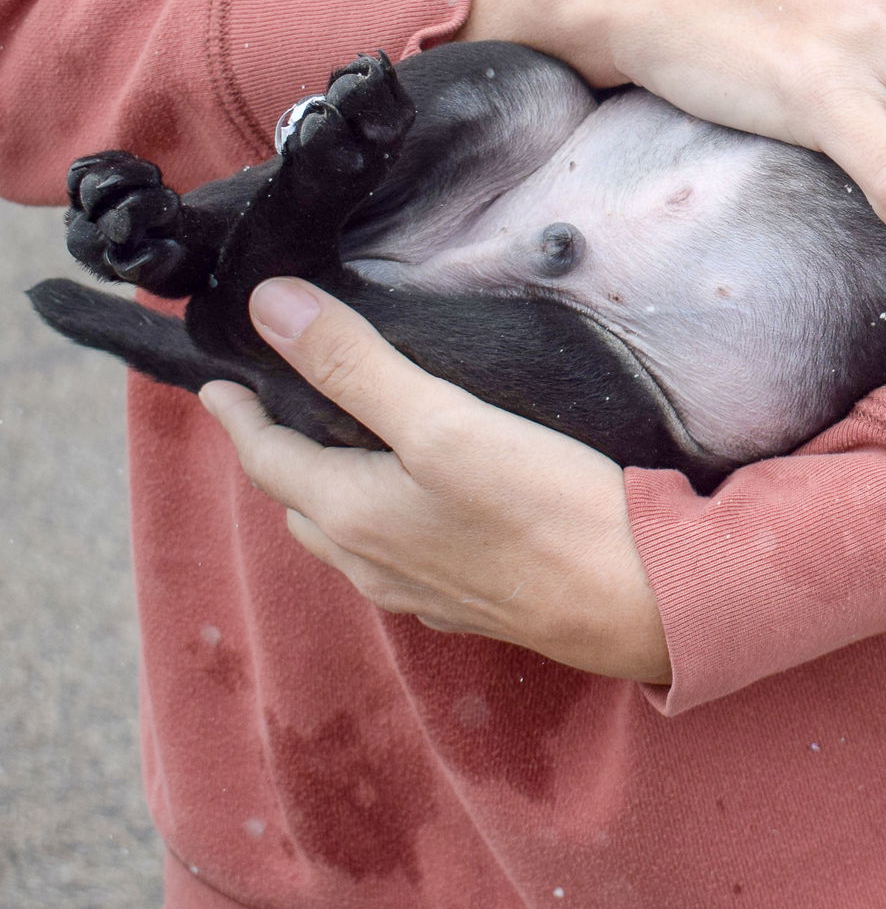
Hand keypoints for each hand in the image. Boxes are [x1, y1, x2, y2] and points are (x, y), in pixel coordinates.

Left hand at [199, 278, 669, 684]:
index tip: (216, 385)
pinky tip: (420, 505)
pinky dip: (383, 520)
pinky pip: (401, 557)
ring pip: (350, 536)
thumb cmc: (547, 509)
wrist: (646, 599)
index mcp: (353, 517)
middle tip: (278, 407)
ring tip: (342, 447)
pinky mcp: (476, 601)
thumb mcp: (444, 422)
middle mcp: (376, 563)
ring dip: (329, 491)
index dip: (237, 417)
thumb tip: (269, 307)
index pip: (268, 459)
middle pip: (303, 502)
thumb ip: (355, 365)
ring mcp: (426, 591)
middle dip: (280, 455)